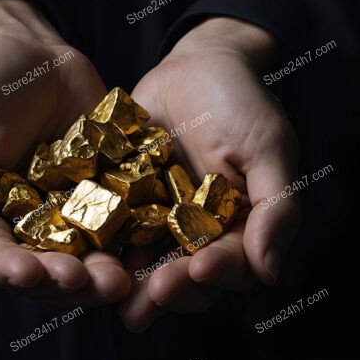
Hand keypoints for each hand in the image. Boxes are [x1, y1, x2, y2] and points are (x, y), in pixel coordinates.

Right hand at [0, 0, 129, 306]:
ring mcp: (65, 213)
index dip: (7, 268)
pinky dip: (131, 242)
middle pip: (41, 267)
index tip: (29, 272)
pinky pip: (118, 226)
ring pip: (83, 258)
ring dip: (100, 275)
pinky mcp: (101, 197)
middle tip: (87, 283)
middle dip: (63, 281)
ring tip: (120, 280)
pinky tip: (147, 250)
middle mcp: (23, 222)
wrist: (33, 52)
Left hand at [118, 17, 300, 330]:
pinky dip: (100, 246)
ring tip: (113, 294)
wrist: (195, 65)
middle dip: (171, 288)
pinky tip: (84, 258)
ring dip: (132, 284)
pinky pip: (112, 230)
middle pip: (185, 277)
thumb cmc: (241, 102)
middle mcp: (197, 233)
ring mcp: (158, 221)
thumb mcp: (268, 148)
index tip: (200, 268)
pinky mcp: (125, 203)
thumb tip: (268, 273)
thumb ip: (274, 207)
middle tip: (153, 293)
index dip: (217, 271)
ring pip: (145, 263)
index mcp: (236, 227)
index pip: (230, 263)